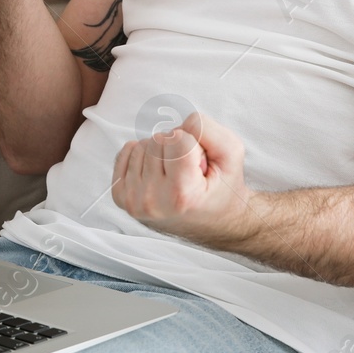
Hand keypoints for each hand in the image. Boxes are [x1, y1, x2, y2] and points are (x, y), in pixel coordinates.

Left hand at [111, 112, 257, 246]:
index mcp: (181, 194)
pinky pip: (126, 152)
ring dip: (160, 153)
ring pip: (141, 145)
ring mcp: (134, 201)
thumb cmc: (223, 187)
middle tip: (189, 173)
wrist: (216, 223)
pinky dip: (143, 156)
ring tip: (174, 176)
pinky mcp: (122, 197)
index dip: (194, 145)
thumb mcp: (232, 153)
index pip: (178, 138)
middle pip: (158, 140)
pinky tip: (157, 174)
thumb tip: (174, 128)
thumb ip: (207, 129)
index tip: (200, 168)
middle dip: (175, 148)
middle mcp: (153, 201)